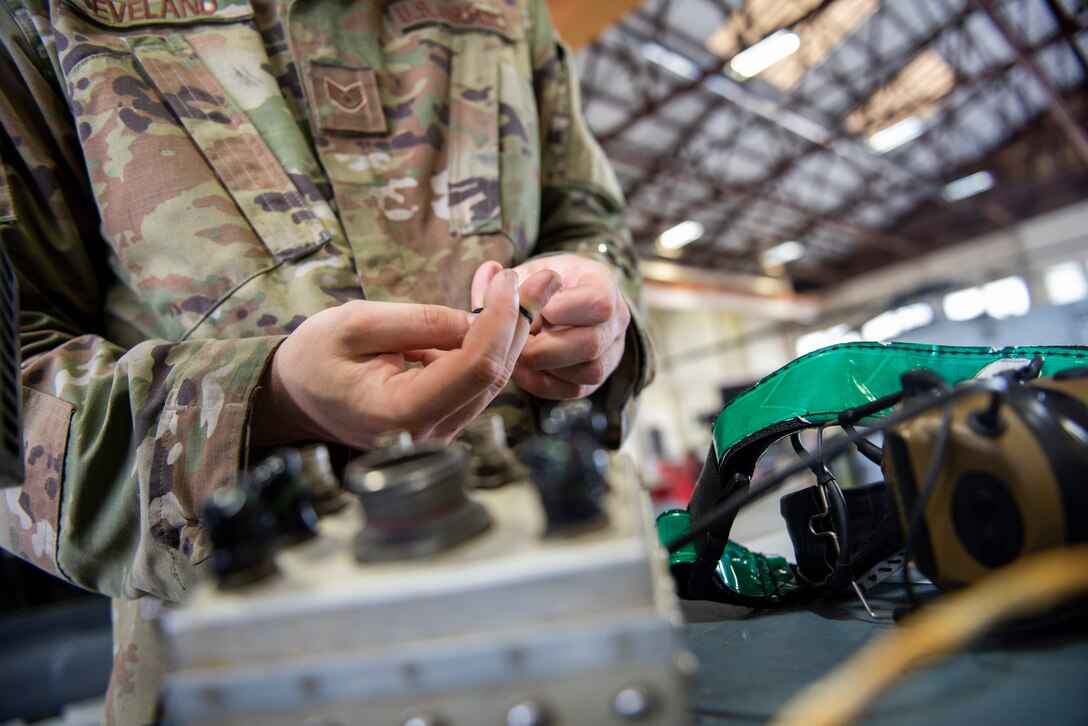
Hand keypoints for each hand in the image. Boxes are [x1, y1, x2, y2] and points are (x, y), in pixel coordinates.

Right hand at [251, 268, 560, 448]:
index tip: (508, 279)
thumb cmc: (314, 358)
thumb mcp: (355, 324)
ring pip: (492, 378)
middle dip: (519, 320)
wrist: (295, 395)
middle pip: (493, 375)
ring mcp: (439, 430)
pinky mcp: (444, 418)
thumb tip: (478, 319)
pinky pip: (478, 379)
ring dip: (509, 329)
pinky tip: (493, 306)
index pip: (474, 368)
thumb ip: (419, 322)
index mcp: (400, 413)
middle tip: (543, 275)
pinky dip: (489, 341)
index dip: (500, 321)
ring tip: (518, 281)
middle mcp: (427, 432)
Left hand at [471, 255, 629, 399]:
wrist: (558, 301)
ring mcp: (610, 353)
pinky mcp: (594, 379)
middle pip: (591, 344)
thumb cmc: (542, 282)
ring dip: (544, 367)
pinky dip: (541, 382)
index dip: (564, 310)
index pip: (599, 303)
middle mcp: (615, 321)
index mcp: (604, 284)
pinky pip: (573, 389)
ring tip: (517, 353)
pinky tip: (520, 368)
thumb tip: (491, 272)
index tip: (537, 308)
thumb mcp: (528, 271)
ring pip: (587, 372)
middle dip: (544, 347)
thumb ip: (507, 278)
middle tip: (515, 342)